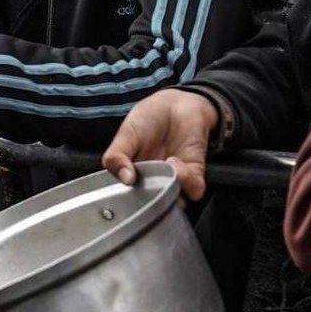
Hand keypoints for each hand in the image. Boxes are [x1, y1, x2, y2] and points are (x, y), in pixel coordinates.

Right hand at [102, 89, 218, 201]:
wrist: (176, 102)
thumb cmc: (147, 120)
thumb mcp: (125, 135)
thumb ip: (116, 157)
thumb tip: (125, 179)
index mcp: (132, 179)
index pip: (128, 203)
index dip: (126, 205)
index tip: (122, 198)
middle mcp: (153, 185)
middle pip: (152, 209)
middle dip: (149, 205)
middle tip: (144, 188)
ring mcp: (174, 182)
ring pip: (174, 203)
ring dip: (169, 190)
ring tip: (161, 165)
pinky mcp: (194, 174)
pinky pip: (193, 189)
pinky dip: (185, 179)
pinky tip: (174, 160)